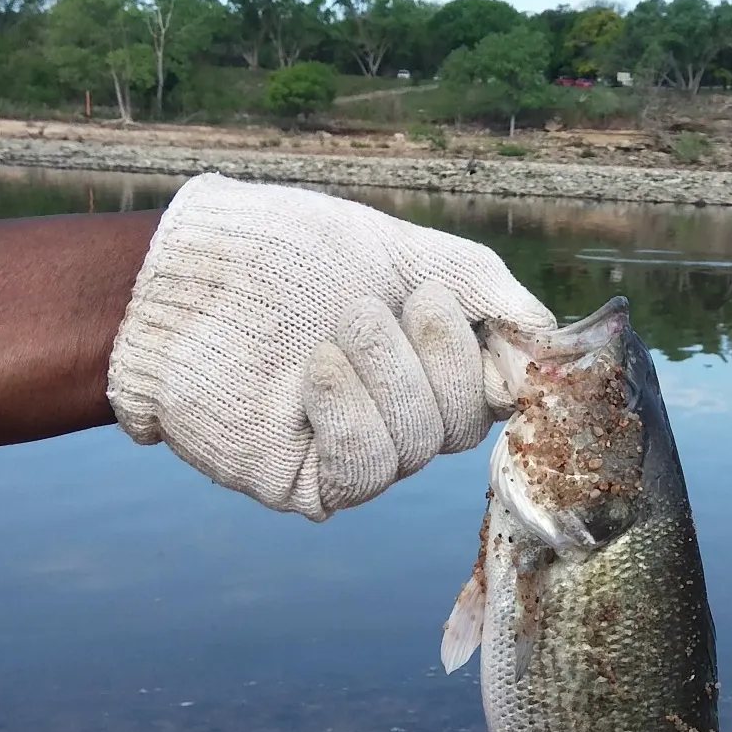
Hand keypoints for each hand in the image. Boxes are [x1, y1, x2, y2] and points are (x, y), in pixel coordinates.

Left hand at [107, 174, 553, 519]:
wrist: (180, 273)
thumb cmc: (282, 252)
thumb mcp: (398, 250)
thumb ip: (482, 285)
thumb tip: (552, 336)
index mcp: (429, 365)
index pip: (501, 393)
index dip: (511, 370)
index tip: (503, 334)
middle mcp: (401, 417)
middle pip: (465, 422)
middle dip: (435, 355)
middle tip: (375, 306)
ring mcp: (356, 453)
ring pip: (419, 445)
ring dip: (384, 374)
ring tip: (334, 327)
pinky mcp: (308, 482)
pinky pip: (364, 466)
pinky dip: (349, 412)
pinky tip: (315, 371)